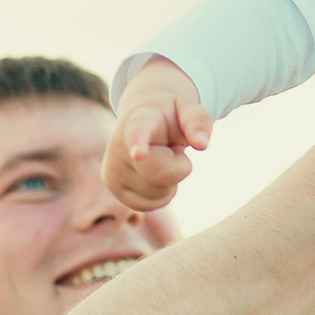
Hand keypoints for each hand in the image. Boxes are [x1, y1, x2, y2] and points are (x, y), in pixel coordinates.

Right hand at [102, 60, 212, 211]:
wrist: (140, 120)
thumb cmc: (170, 117)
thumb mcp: (189, 110)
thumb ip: (199, 121)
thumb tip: (202, 144)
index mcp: (139, 121)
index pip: (138, 133)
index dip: (139, 144)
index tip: (138, 153)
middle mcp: (118, 145)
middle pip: (162, 175)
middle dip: (179, 166)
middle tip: (172, 148)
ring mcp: (112, 168)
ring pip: (158, 193)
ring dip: (170, 181)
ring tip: (159, 158)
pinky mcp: (114, 187)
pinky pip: (151, 204)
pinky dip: (162, 194)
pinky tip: (154, 174)